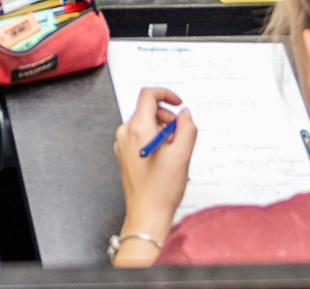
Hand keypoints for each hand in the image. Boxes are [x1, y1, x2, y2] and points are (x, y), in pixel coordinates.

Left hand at [112, 86, 194, 263]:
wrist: (146, 215)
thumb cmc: (162, 189)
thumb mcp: (183, 154)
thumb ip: (187, 127)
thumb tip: (185, 113)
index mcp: (138, 128)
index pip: (148, 95)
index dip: (166, 94)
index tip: (179, 104)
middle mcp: (126, 133)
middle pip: (148, 110)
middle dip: (168, 119)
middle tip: (180, 138)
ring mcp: (122, 144)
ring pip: (145, 124)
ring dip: (163, 131)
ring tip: (173, 154)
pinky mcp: (124, 154)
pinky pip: (140, 137)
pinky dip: (155, 141)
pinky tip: (164, 161)